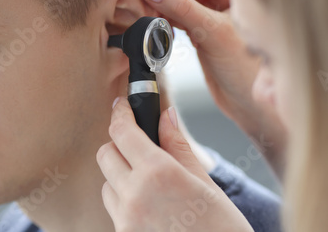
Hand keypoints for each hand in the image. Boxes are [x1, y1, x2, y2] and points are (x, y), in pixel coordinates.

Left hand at [96, 97, 253, 231]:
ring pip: (107, 182)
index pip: (123, 132)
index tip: (122, 106)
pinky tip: (150, 204)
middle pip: (106, 154)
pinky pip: (114, 208)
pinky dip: (125, 199)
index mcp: (158, 174)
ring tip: (150, 182)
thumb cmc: (221, 228)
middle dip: (119, 144)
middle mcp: (135, 196)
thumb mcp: (204, 181)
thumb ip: (178, 145)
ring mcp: (126, 220)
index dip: (120, 114)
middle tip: (140, 144)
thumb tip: (166, 115)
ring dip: (121, 175)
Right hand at [142, 0, 286, 175]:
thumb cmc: (248, 69)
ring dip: (164, 8)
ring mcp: (214, 17)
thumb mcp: (214, 33)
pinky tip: (157, 26)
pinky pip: (181, 20)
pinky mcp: (204, 34)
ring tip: (146, 15)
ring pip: (182, 3)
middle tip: (142, 0)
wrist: (252, 106)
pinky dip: (167, 22)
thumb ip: (183, 8)